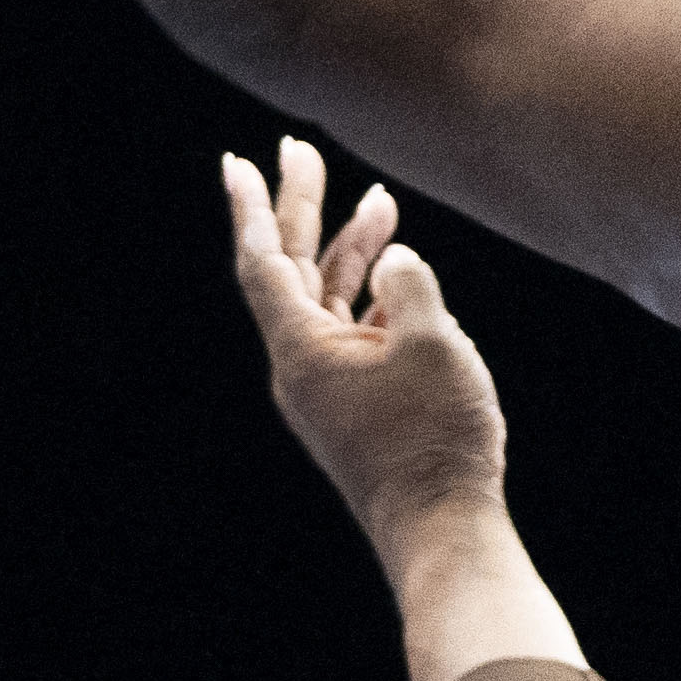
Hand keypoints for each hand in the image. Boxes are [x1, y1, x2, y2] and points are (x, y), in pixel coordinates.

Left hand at [226, 138, 505, 547]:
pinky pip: (355, 336)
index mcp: (302, 349)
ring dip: (353, 250)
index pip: (262, 261)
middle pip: (292, 269)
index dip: (251, 205)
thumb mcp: (433, 344)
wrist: (443, 530)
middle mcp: (303, 367)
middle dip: (302, 208)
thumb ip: (411, 285)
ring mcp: (329, 390)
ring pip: (329, 300)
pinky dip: (375, 299)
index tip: (237, 161)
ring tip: (382, 203)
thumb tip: (397, 260)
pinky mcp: (357, 410)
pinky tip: (407, 284)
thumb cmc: (436, 439)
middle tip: (301, 150)